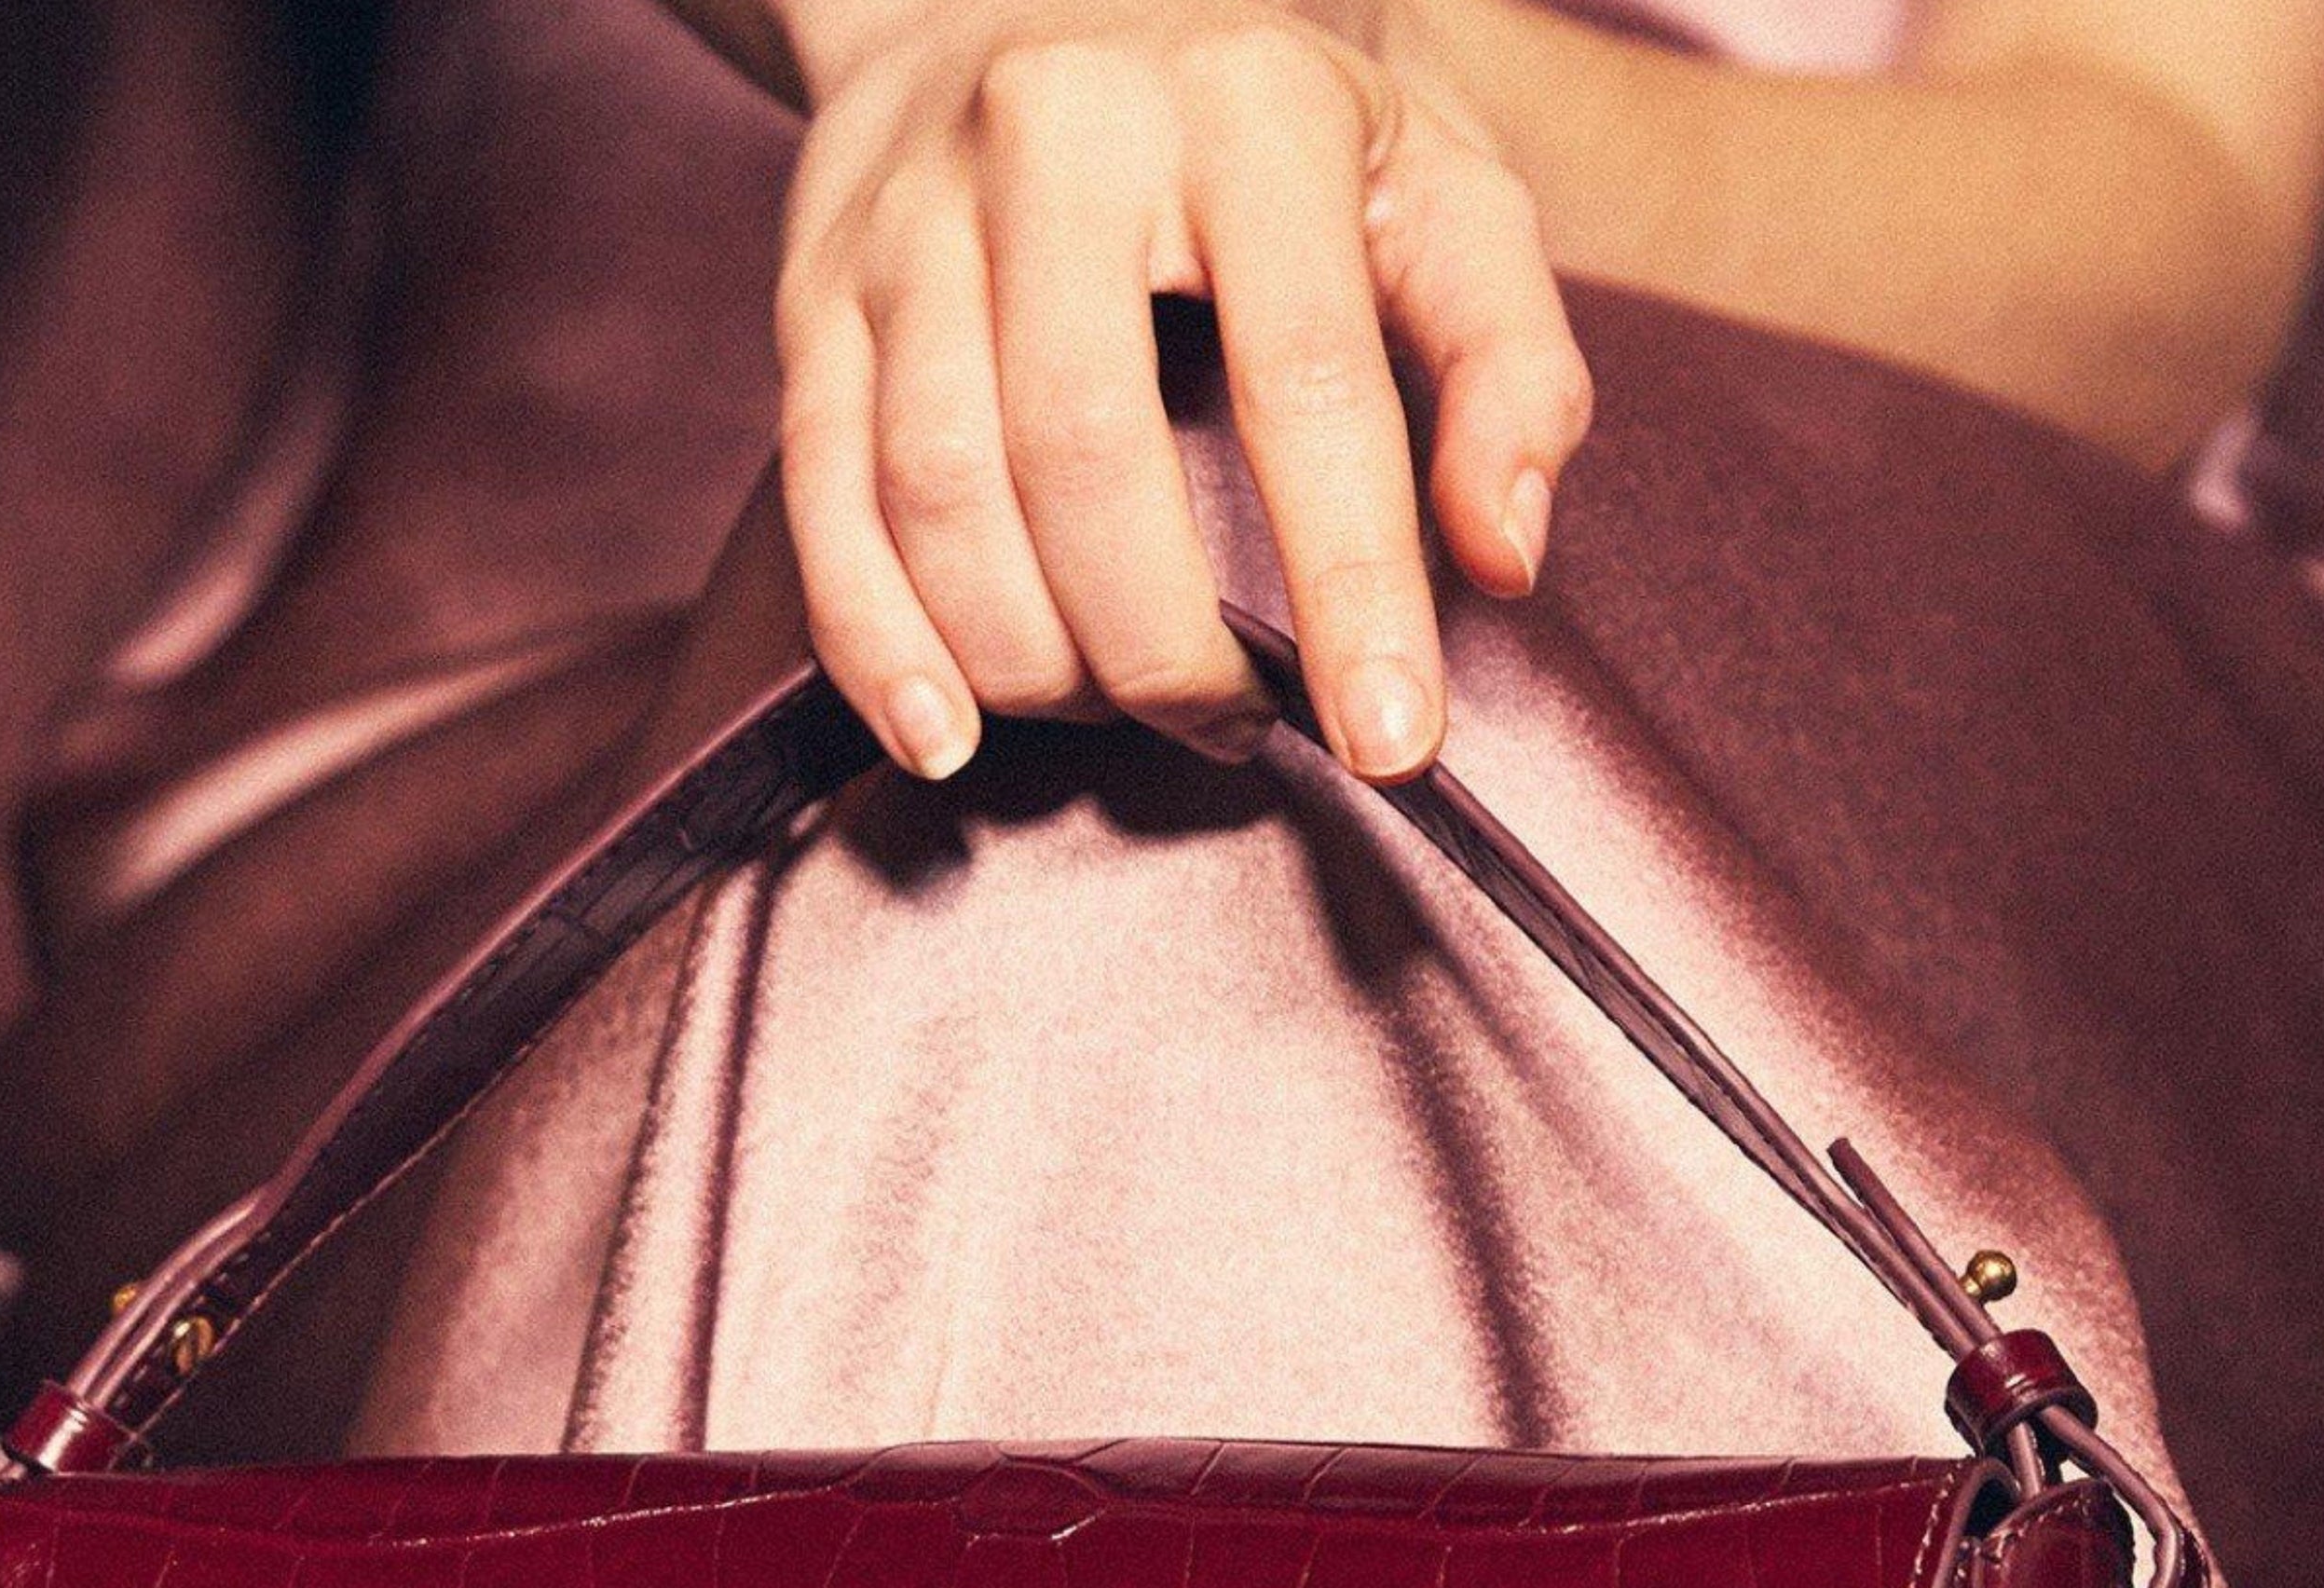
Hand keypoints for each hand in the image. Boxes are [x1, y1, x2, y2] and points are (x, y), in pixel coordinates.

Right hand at [770, 0, 1589, 784]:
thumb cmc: (1267, 117)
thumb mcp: (1437, 182)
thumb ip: (1508, 362)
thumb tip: (1504, 557)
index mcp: (1243, 111)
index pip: (1304, 383)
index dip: (1353, 585)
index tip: (1391, 740)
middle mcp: (1054, 138)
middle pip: (1087, 455)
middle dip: (1166, 647)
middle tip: (1234, 727)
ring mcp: (909, 213)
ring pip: (939, 488)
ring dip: (1032, 658)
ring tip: (1118, 710)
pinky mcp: (815, 287)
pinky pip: (820, 495)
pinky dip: (876, 642)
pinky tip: (944, 730)